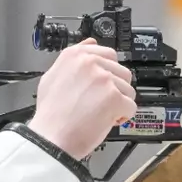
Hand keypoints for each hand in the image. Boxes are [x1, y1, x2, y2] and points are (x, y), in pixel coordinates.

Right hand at [26, 39, 137, 160]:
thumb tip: (89, 44)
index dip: (109, 73)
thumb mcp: (52, 76)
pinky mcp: (114, 97)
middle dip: (116, 89)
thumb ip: (73, 60)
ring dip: (120, 104)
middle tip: (101, 103)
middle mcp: (90, 63)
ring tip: (101, 113)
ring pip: (128, 90)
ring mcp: (103, 79)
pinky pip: (131, 107)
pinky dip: (122, 117)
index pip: (108, 54)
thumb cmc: (51, 113)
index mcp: (75, 55)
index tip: (105, 84)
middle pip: (122, 72)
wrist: (51, 136)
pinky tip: (106, 120)